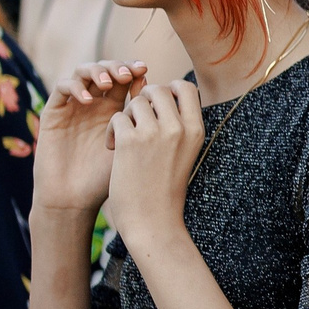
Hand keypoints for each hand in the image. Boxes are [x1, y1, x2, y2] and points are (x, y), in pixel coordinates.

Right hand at [33, 61, 147, 215]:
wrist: (75, 200)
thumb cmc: (109, 179)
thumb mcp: (134, 148)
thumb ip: (147, 124)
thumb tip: (170, 99)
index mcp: (116, 109)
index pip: (126, 78)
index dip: (135, 70)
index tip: (146, 71)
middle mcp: (94, 104)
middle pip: (106, 69)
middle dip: (119, 66)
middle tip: (129, 74)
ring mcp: (73, 107)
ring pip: (83, 72)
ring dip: (98, 71)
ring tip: (110, 83)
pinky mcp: (53, 113)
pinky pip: (62, 88)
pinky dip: (76, 87)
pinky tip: (88, 99)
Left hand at [104, 81, 205, 258]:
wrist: (152, 221)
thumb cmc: (165, 189)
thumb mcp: (184, 153)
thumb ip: (178, 126)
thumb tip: (160, 96)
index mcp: (196, 130)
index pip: (187, 87)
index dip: (170, 89)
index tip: (158, 106)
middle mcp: (179, 128)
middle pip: (159, 89)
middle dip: (144, 100)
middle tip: (137, 122)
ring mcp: (155, 133)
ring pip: (136, 102)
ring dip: (126, 116)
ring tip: (124, 138)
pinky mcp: (130, 142)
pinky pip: (118, 118)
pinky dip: (112, 131)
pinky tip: (114, 148)